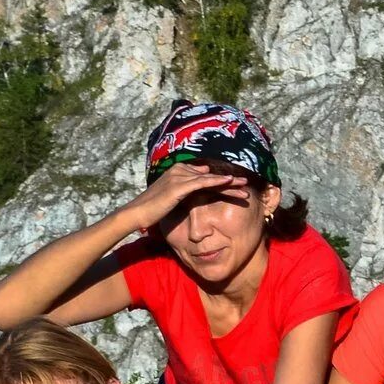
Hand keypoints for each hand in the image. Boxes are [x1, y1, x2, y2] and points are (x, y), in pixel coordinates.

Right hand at [119, 162, 251, 233]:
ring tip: (246, 185)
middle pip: (210, 176)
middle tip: (247, 184)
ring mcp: (180, 176)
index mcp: (178, 173)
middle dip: (229, 181)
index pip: (205, 177)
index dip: (221, 183)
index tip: (236, 187)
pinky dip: (217, 181)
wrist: (137, 213)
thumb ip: (183, 193)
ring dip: (229, 182)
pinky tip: (230, 181)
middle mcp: (180, 171)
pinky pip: (203, 182)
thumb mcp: (170, 200)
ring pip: (210, 179)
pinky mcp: (180, 185)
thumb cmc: (151, 209)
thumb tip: (195, 191)